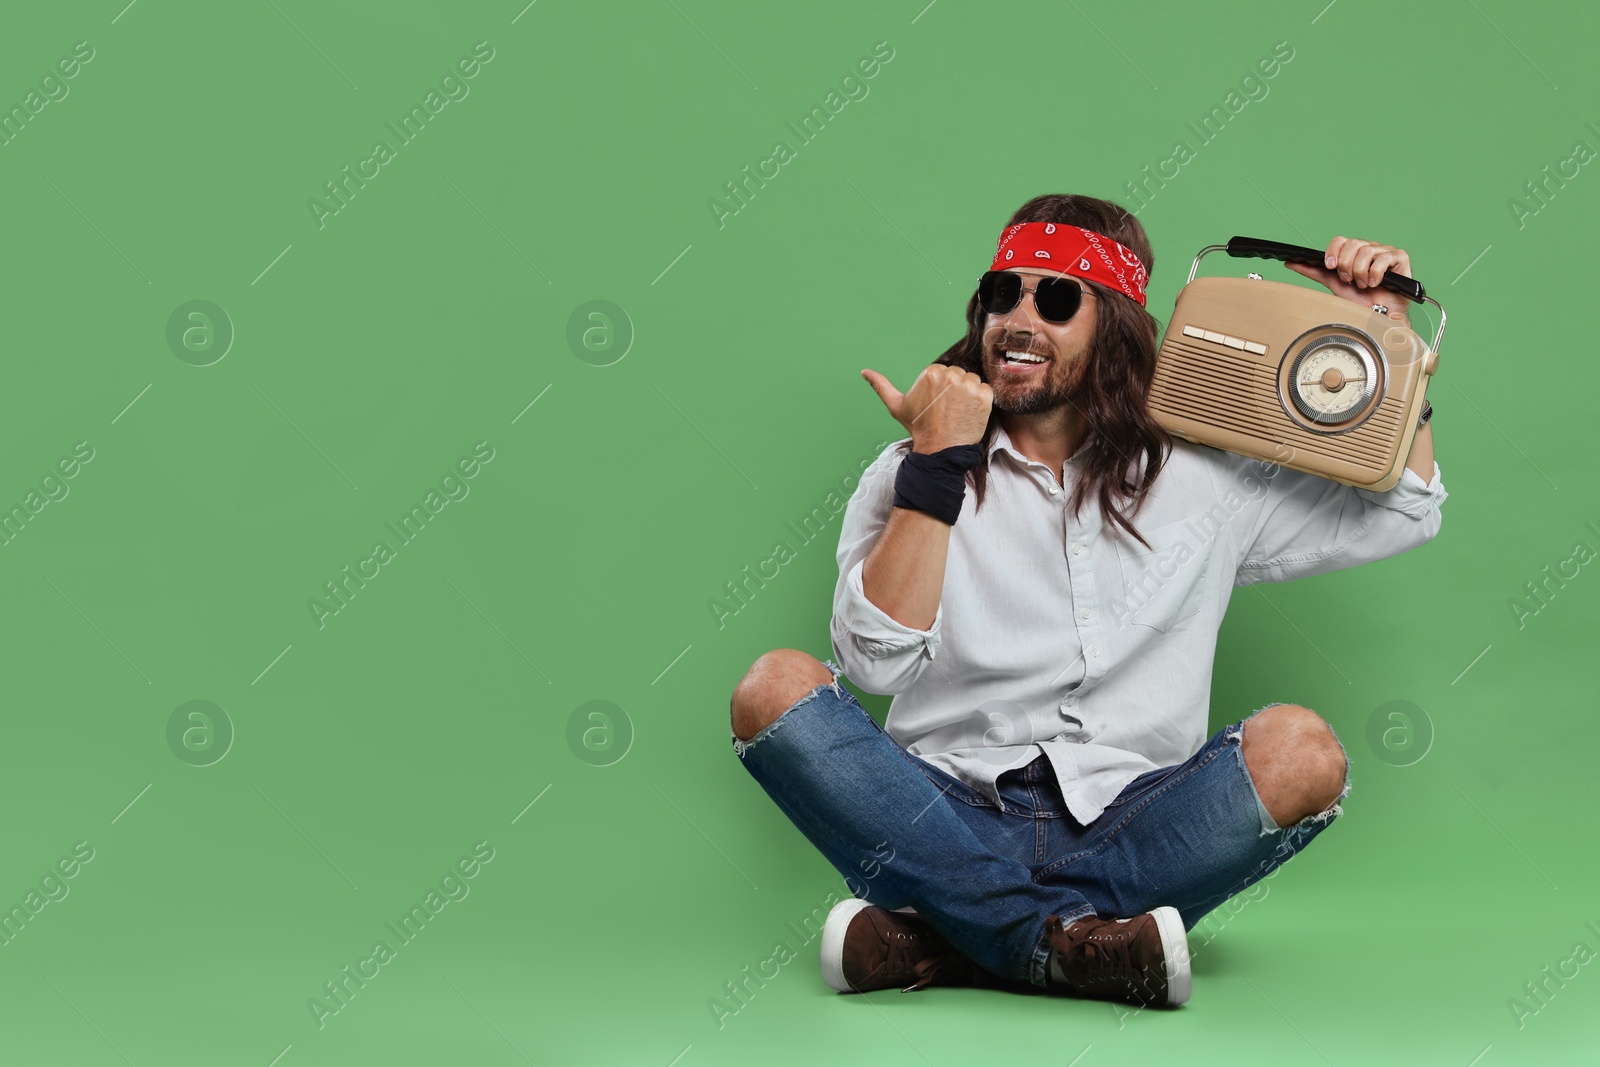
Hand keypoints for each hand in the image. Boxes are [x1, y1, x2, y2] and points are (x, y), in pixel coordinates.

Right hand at [861, 363, 992, 452]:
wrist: (939, 450)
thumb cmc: (919, 428)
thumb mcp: (897, 406)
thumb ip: (881, 386)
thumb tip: (864, 372)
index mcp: (931, 372)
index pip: (943, 372)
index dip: (941, 389)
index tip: (937, 405)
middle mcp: (951, 375)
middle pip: (959, 375)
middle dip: (955, 390)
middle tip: (947, 410)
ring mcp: (969, 386)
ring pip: (973, 382)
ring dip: (969, 395)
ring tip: (958, 412)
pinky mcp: (984, 396)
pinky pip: (986, 391)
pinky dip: (981, 402)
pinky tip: (969, 414)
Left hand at [1284, 236, 1412, 323]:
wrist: (1377, 316)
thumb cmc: (1359, 300)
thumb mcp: (1333, 283)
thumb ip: (1314, 271)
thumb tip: (1291, 262)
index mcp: (1354, 253)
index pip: (1341, 240)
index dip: (1333, 251)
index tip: (1330, 267)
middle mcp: (1369, 249)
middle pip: (1352, 243)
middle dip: (1346, 265)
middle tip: (1349, 280)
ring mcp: (1385, 252)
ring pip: (1367, 251)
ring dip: (1361, 272)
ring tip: (1363, 285)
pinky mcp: (1400, 258)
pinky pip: (1384, 257)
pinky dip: (1376, 273)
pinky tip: (1375, 283)